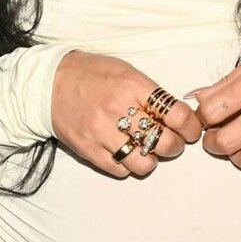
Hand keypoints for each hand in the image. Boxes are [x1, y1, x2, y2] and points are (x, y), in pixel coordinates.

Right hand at [51, 50, 203, 178]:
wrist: (50, 83)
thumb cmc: (93, 74)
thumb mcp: (127, 71)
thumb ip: (152, 93)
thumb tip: (179, 115)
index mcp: (133, 86)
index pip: (176, 114)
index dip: (190, 127)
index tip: (191, 130)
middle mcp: (119, 110)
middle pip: (164, 142)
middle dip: (175, 146)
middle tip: (172, 142)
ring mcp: (102, 133)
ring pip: (144, 163)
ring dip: (152, 160)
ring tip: (146, 150)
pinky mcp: (89, 150)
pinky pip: (120, 170)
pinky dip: (128, 166)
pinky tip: (125, 152)